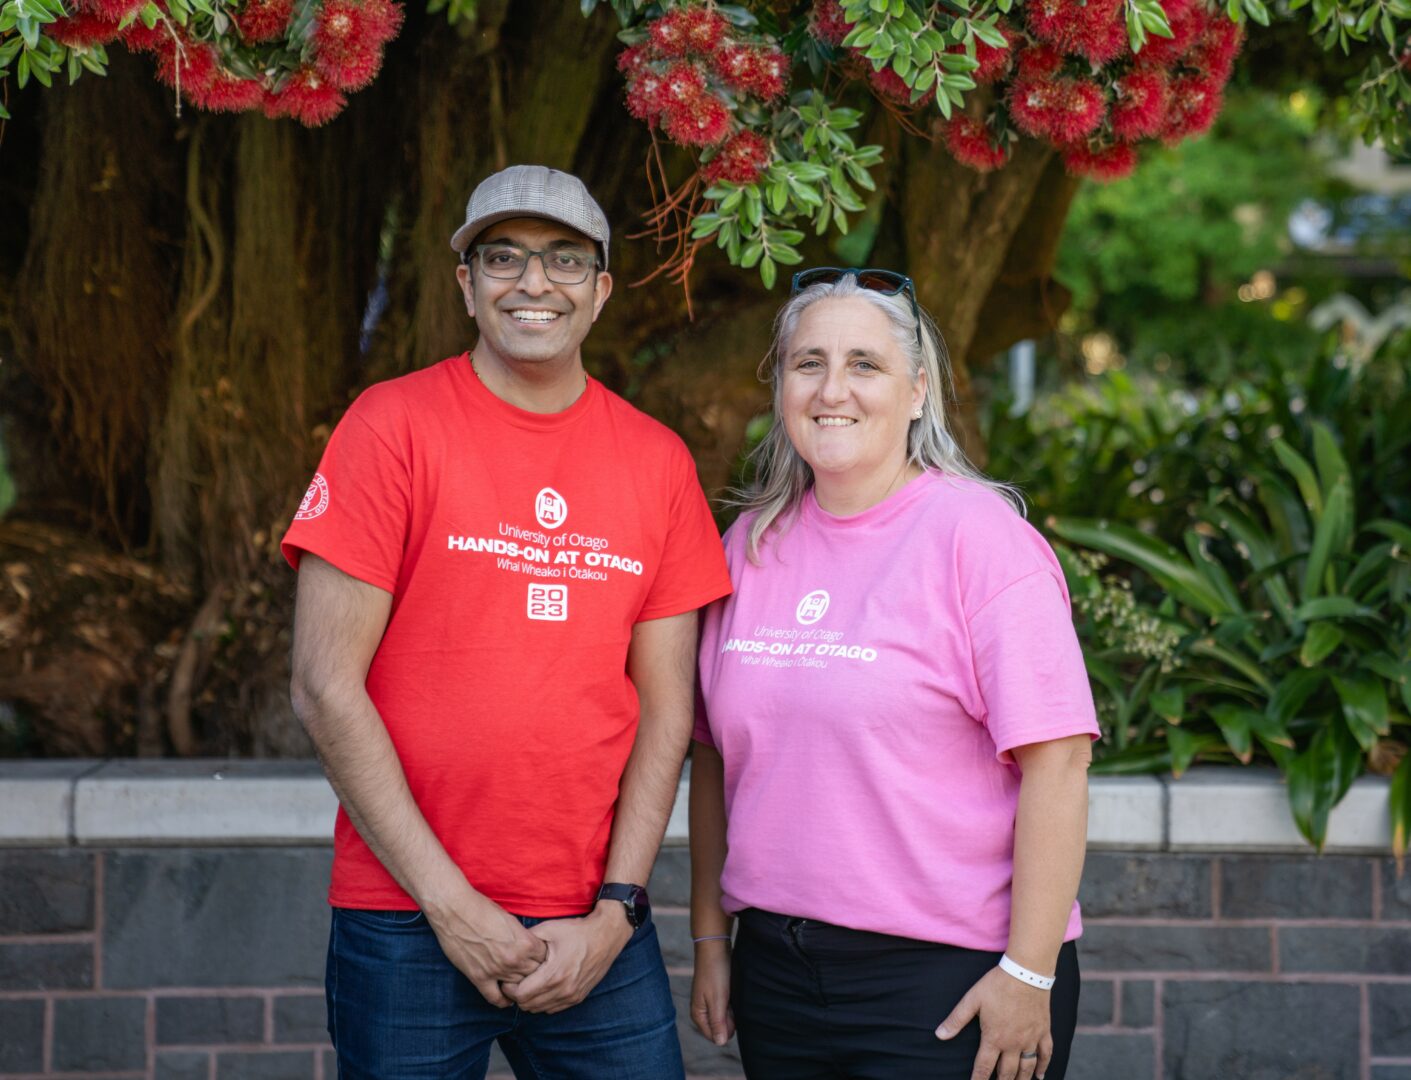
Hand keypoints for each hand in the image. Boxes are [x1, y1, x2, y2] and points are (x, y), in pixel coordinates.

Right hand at [424, 893, 546, 1007]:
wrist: (455, 909)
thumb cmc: (483, 908)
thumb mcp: (511, 920)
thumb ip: (522, 938)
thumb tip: (530, 948)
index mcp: (525, 942)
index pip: (545, 960)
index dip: (544, 959)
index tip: (541, 960)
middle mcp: (514, 959)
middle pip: (534, 976)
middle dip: (535, 974)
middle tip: (532, 973)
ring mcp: (496, 970)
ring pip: (517, 988)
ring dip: (520, 986)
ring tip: (521, 984)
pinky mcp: (479, 977)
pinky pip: (495, 998)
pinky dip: (503, 1000)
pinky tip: (506, 998)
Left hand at [502, 902, 633, 1013]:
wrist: (605, 936)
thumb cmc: (576, 931)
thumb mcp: (549, 929)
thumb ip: (527, 941)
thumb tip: (509, 947)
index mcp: (554, 974)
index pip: (521, 995)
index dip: (510, 988)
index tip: (508, 977)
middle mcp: (563, 990)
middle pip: (528, 1005)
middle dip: (517, 995)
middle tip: (516, 980)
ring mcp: (572, 996)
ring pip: (540, 1010)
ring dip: (530, 1000)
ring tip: (528, 983)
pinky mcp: (578, 997)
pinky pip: (553, 1009)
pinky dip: (543, 1002)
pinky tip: (543, 986)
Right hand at [690, 940, 733, 1045]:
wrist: (715, 947)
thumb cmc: (715, 972)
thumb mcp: (718, 1000)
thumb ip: (718, 1022)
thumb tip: (720, 1043)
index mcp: (698, 1015)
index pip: (715, 1037)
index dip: (727, 1029)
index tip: (729, 1010)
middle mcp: (702, 1011)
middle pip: (721, 1028)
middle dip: (730, 1020)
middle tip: (730, 1000)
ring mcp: (709, 1003)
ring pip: (726, 1018)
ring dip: (732, 1010)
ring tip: (730, 994)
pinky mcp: (717, 995)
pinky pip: (727, 1007)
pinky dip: (732, 1003)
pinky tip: (733, 992)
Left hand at [936, 966, 1053, 1079]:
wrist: (1026, 973)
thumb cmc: (997, 984)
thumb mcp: (972, 1000)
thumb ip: (956, 1019)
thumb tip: (939, 1035)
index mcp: (994, 1038)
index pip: (984, 1067)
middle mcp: (1013, 1044)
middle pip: (1007, 1072)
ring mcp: (1030, 1039)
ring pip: (1027, 1068)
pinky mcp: (1043, 1031)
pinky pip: (1046, 1054)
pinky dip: (1044, 1067)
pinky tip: (1040, 1076)